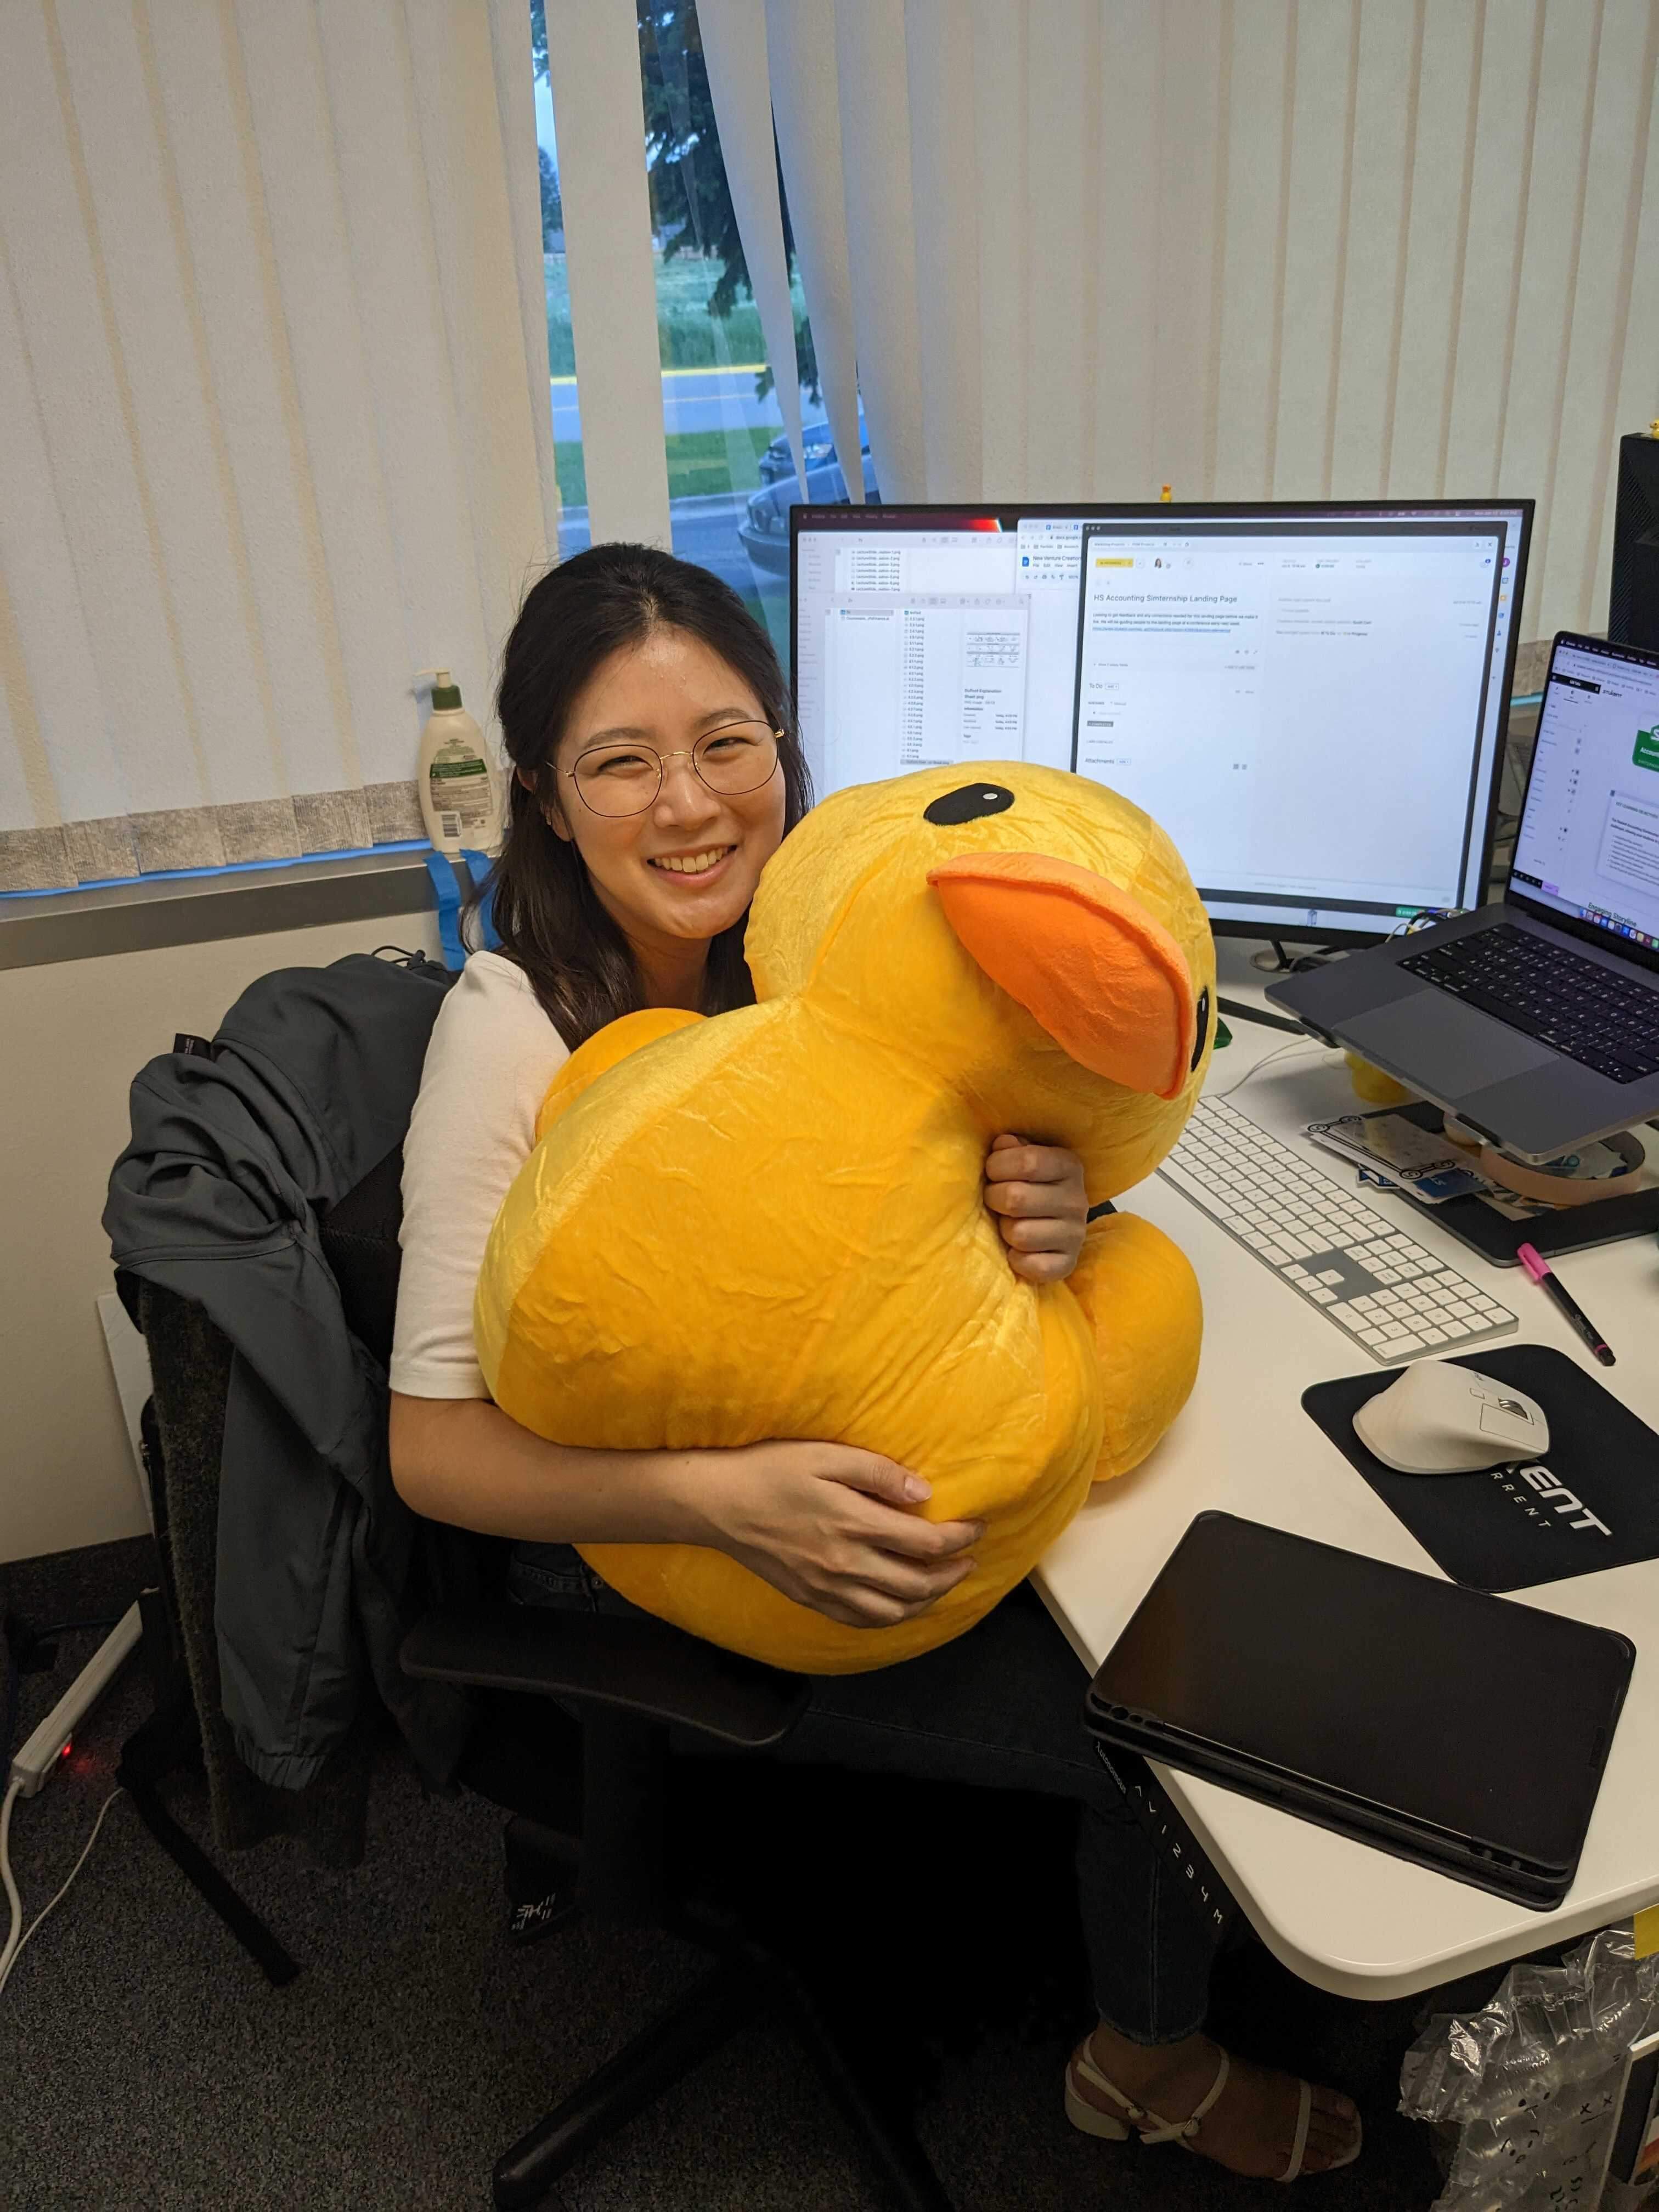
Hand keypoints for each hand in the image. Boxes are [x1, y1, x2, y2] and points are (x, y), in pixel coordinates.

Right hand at [701, 1442, 980, 1628]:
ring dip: (929, 1599)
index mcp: (853, 1523)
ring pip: (894, 1610)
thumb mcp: (826, 1455)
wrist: (717, 1504)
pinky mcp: (810, 1599)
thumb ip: (878, 1473)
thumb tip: (923, 1492)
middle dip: (953, 1572)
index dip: (960, 1537)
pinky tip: (901, 1603)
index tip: (976, 1526)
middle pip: (918, 1583)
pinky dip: (892, 1617)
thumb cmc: (770, 1470)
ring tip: (944, 1581)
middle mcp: (844, 1563)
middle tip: (969, 1557)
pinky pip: (862, 1621)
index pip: (926, 1542)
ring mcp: (826, 1587)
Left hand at [983, 1134, 1088, 1283]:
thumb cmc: (1028, 1183)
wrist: (1055, 1223)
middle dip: (994, 1199)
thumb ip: (1011, 1148)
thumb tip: (1002, 1144)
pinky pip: (1031, 1266)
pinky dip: (1017, 1259)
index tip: (992, 1172)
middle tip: (995, 1200)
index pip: (1027, 1161)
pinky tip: (1018, 1249)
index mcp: (1068, 1165)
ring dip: (1004, 1230)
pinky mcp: (1068, 1264)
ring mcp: (1076, 1234)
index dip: (997, 1166)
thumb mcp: (1023, 1157)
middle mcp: (1078, 1200)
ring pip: (1019, 1234)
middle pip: (1015, 1199)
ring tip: (1010, 1223)